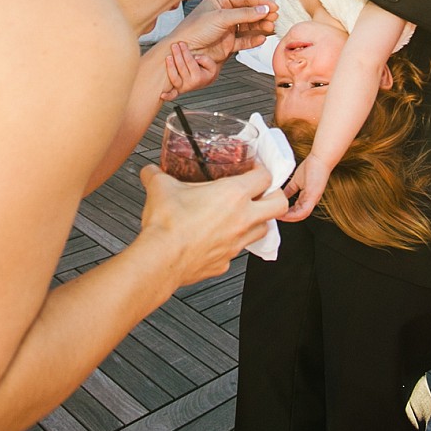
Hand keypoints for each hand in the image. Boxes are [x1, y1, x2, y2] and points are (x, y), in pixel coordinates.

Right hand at [136, 162, 287, 283]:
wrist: (162, 259)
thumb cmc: (168, 225)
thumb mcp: (160, 187)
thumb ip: (156, 174)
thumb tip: (150, 171)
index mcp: (232, 195)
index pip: (265, 177)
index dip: (262, 170)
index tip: (254, 169)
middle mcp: (242, 219)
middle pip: (279, 205)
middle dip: (275, 196)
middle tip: (263, 192)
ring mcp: (237, 243)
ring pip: (264, 229)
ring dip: (258, 221)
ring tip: (242, 215)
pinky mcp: (226, 261)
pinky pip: (237, 250)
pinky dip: (232, 243)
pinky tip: (217, 238)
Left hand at [160, 41, 218, 99]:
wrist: (205, 80)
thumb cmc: (206, 71)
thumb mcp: (212, 66)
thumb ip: (206, 61)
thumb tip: (196, 58)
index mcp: (199, 78)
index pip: (190, 62)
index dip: (185, 52)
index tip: (182, 43)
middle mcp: (190, 84)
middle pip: (181, 68)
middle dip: (177, 55)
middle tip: (174, 45)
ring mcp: (182, 87)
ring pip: (174, 78)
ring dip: (170, 67)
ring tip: (168, 56)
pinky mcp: (177, 90)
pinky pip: (172, 95)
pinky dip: (168, 96)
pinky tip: (162, 95)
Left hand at [166, 0, 277, 69]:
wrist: (184, 51)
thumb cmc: (193, 30)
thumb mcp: (221, 17)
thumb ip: (244, 14)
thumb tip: (263, 9)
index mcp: (218, 1)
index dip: (260, 1)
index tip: (273, 5)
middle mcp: (223, 14)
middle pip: (249, 12)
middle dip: (262, 14)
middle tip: (274, 17)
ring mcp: (226, 29)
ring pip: (248, 26)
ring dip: (260, 26)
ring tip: (270, 27)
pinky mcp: (227, 43)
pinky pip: (244, 40)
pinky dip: (253, 39)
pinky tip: (261, 38)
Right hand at [279, 156, 331, 221]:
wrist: (319, 159)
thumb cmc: (311, 167)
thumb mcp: (296, 181)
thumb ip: (289, 190)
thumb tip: (280, 195)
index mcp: (306, 198)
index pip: (296, 211)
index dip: (285, 214)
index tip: (275, 212)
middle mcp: (310, 201)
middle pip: (298, 216)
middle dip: (285, 218)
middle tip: (274, 216)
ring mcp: (312, 200)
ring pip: (301, 216)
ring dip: (288, 218)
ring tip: (278, 216)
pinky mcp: (313, 197)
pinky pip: (304, 211)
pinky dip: (293, 215)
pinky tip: (284, 214)